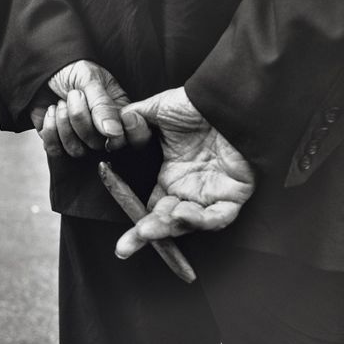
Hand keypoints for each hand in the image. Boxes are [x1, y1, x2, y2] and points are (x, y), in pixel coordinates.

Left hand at [29, 60, 150, 156]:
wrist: (43, 69)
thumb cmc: (72, 70)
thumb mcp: (90, 79)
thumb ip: (103, 106)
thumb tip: (115, 133)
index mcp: (119, 114)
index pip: (135, 138)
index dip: (129, 135)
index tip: (109, 119)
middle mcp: (103, 131)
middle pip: (99, 145)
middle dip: (80, 119)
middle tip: (74, 95)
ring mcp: (81, 139)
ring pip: (77, 151)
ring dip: (63, 123)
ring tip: (61, 103)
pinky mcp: (59, 142)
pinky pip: (56, 150)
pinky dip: (50, 129)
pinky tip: (51, 111)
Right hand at [114, 87, 255, 258]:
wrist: (225, 97)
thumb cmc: (194, 103)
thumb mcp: (155, 111)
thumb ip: (130, 120)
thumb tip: (109, 130)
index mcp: (171, 176)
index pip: (152, 209)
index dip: (137, 225)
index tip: (121, 240)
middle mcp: (189, 189)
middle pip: (166, 222)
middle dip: (145, 236)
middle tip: (124, 247)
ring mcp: (211, 193)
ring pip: (189, 223)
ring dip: (169, 227)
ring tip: (149, 227)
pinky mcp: (234, 193)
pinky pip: (219, 216)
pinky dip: (201, 220)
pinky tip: (183, 214)